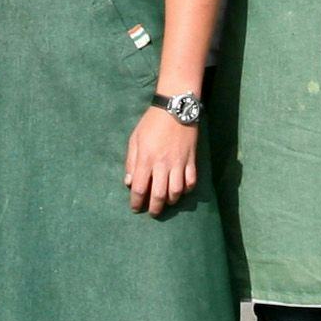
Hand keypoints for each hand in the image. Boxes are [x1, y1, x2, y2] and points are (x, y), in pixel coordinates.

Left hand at [125, 102, 198, 216]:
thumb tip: (129, 182)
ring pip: (176, 192)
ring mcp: (179, 163)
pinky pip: (191, 181)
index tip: (136, 208)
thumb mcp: (135, 139)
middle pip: (159, 195)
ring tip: (167, 202)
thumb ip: (131, 162)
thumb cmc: (151, 123)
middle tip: (152, 212)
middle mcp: (163, 164)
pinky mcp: (191, 160)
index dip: (136, 202)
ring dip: (171, 201)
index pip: (140, 189)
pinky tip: (181, 189)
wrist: (175, 108)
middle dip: (155, 208)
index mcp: (146, 159)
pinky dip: (186, 189)